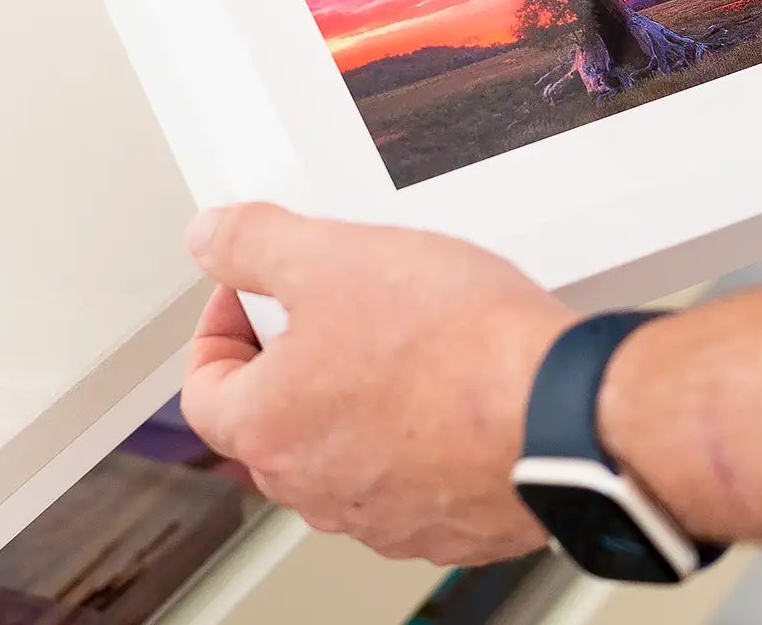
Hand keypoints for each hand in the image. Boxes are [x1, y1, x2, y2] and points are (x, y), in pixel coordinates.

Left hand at [179, 203, 574, 563]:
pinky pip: (407, 476)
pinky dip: (416, 435)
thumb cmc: (458, 347)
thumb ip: (253, 242)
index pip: (201, 386)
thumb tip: (211, 237)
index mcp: (269, 428)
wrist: (560, 408)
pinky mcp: (443, 523)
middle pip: (271, 419)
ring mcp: (381, 517)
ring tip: (404, 337)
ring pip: (341, 450)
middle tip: (334, 304)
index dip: (220, 323)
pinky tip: (450, 385)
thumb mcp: (335, 256)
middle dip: (291, 357)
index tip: (251, 292)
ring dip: (355, 398)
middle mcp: (314, 488)